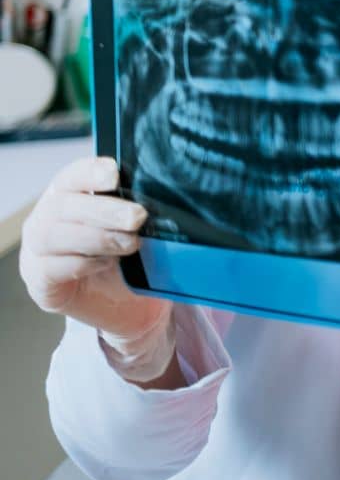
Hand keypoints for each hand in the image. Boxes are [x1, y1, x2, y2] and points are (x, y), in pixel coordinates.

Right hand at [19, 157, 173, 381]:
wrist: (129, 306)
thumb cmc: (130, 259)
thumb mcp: (137, 230)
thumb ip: (137, 209)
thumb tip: (162, 193)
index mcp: (68, 197)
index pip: (71, 176)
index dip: (90, 172)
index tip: (114, 175)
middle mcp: (45, 220)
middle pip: (63, 205)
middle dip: (103, 210)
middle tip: (137, 217)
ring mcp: (37, 252)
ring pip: (53, 235)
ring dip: (97, 237)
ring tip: (130, 243)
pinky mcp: (40, 283)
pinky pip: (53, 268)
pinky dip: (83, 264)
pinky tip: (108, 263)